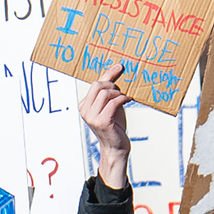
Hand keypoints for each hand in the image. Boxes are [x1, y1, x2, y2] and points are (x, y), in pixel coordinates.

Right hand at [80, 69, 134, 187]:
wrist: (116, 146)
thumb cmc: (114, 126)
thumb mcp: (110, 105)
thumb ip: (109, 91)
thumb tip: (117, 69)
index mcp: (84, 105)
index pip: (95, 83)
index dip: (108, 74)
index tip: (120, 67)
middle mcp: (85, 111)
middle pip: (98, 85)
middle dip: (112, 84)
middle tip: (122, 89)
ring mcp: (92, 117)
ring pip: (105, 93)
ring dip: (118, 93)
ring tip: (124, 97)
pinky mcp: (102, 122)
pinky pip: (113, 103)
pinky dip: (122, 99)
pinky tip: (128, 100)